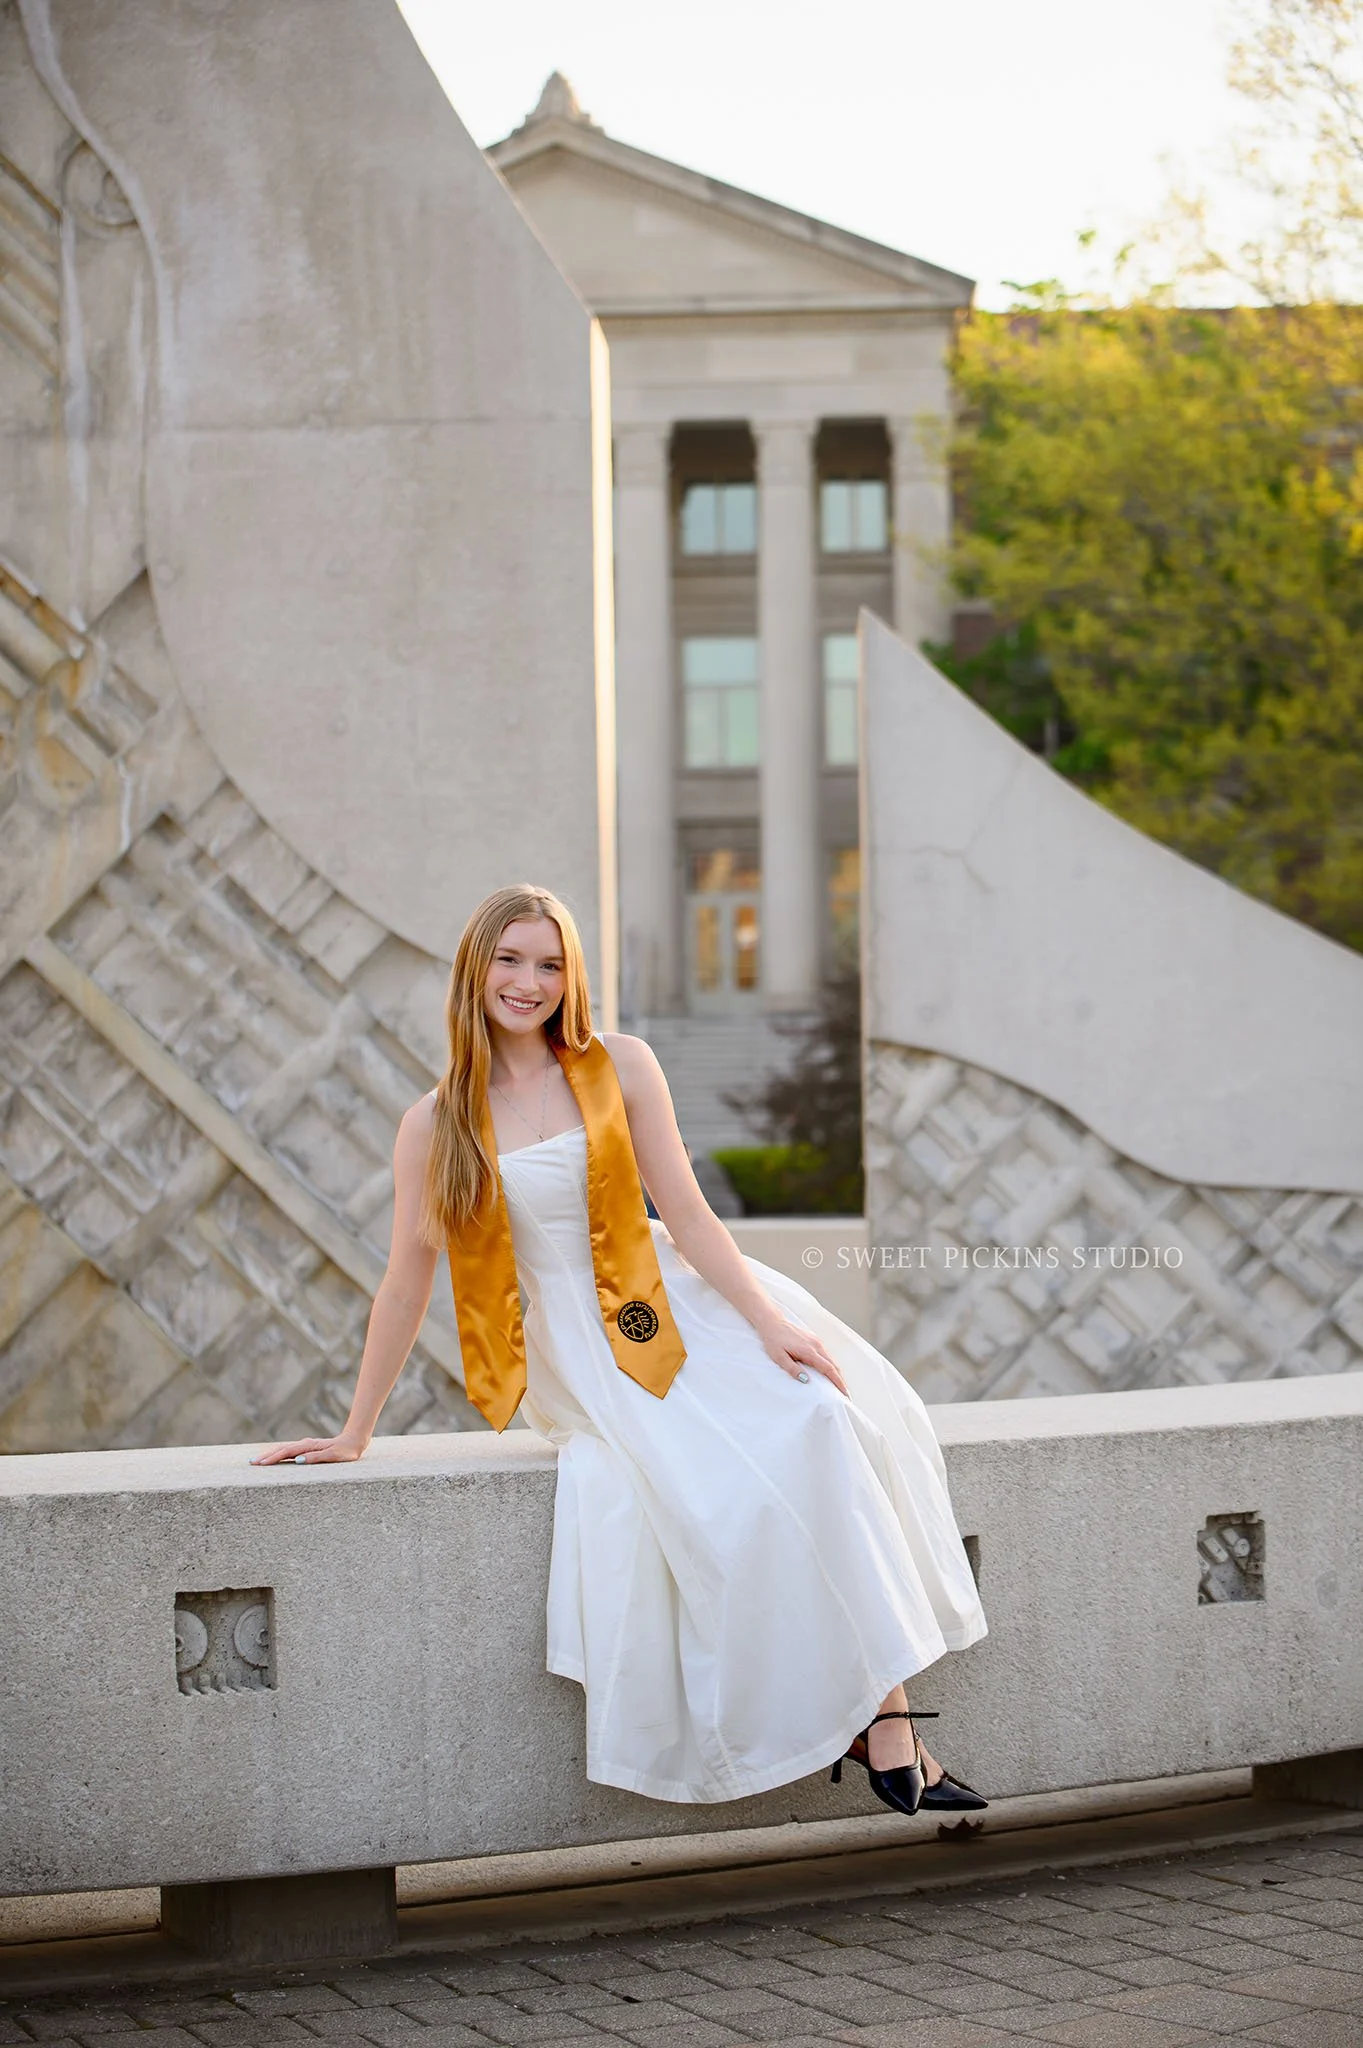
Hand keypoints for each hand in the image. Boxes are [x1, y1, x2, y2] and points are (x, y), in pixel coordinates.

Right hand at [250, 1433, 368, 1466]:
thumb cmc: (346, 1451)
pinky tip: (274, 1459)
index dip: (272, 1458)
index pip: (286, 1452)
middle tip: (251, 1463)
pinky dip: (279, 1455)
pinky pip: (290, 1452)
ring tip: (258, 1461)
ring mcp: (305, 1446)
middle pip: (281, 1450)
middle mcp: (304, 1444)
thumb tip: (298, 1461)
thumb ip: (316, 1458)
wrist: (354, 1441)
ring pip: (284, 1450)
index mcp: (308, 1446)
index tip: (259, 1463)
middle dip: (266, 1456)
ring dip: (271, 1455)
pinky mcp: (307, 1449)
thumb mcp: (333, 1456)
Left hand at [756, 1312, 848, 1396]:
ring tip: (839, 1386)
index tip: (844, 1392)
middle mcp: (816, 1346)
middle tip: (845, 1394)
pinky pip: (826, 1355)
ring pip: (831, 1360)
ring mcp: (816, 1342)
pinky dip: (831, 1365)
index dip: (838, 1382)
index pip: (829, 1369)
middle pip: (834, 1365)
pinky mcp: (814, 1340)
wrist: (773, 1323)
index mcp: (809, 1351)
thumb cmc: (774, 1340)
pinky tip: (829, 1372)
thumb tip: (806, 1380)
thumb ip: (792, 1369)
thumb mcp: (779, 1357)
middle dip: (841, 1380)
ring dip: (836, 1373)